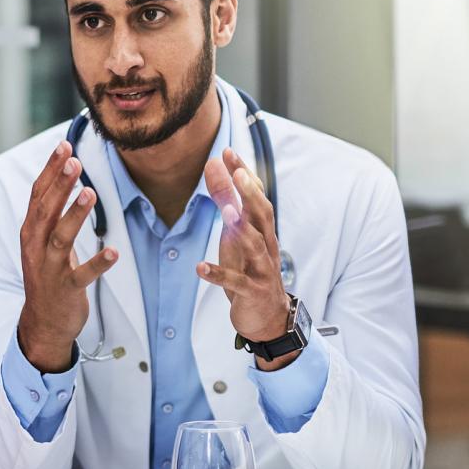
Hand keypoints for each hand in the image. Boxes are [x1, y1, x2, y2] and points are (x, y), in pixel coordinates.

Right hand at [16, 140, 117, 372]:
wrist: (43, 322)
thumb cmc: (48, 274)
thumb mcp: (43, 240)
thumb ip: (50, 211)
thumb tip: (64, 173)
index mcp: (30, 231)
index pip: (38, 194)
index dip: (50, 170)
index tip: (64, 145)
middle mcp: (35, 247)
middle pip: (45, 210)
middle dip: (60, 184)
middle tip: (74, 160)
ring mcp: (49, 269)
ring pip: (60, 238)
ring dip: (75, 215)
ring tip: (90, 192)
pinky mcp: (66, 289)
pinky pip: (82, 275)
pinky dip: (97, 263)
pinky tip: (113, 252)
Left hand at [196, 149, 293, 355]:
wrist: (268, 316)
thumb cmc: (251, 270)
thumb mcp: (238, 235)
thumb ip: (228, 205)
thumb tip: (215, 171)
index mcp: (262, 230)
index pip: (256, 195)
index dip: (244, 174)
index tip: (228, 152)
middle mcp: (266, 245)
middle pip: (262, 215)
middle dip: (250, 193)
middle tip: (236, 172)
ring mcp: (261, 268)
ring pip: (254, 245)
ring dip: (240, 228)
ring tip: (225, 212)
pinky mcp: (251, 291)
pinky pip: (235, 282)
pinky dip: (218, 274)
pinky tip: (200, 268)